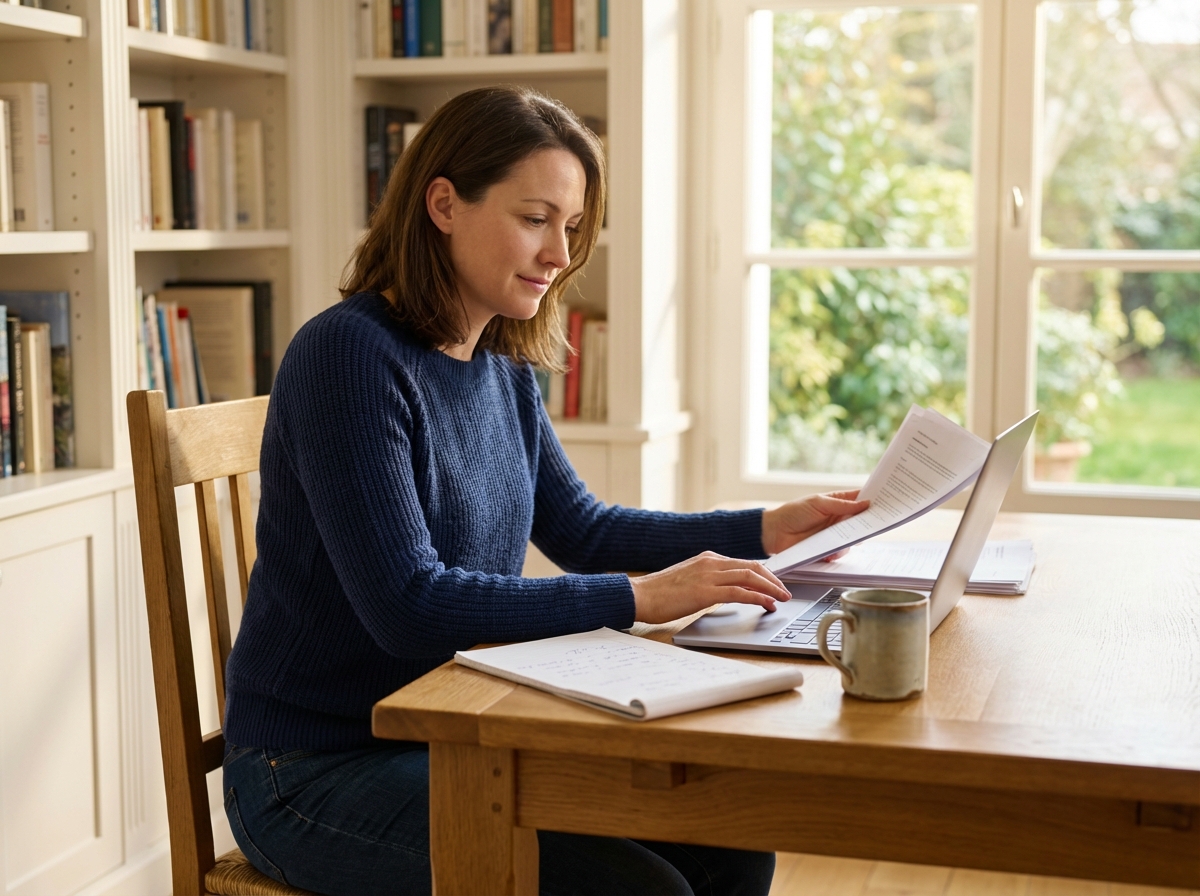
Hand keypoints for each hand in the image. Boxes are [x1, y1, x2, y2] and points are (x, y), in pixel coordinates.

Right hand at [629, 552, 791, 624]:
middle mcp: (710, 562)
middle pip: (752, 566)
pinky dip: (758, 597)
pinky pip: (740, 592)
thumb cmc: (660, 593)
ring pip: (750, 577)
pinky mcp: (706, 591)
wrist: (639, 595)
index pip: (744, 563)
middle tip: (784, 593)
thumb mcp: (689, 580)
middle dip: (773, 580)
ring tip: (782, 599)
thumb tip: (727, 592)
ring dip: (771, 588)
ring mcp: (708, 575)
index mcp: (707, 558)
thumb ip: (709, 581)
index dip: (764, 574)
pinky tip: (767, 604)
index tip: (774, 585)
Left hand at [761, 490, 869, 556]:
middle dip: (869, 523)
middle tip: (876, 524)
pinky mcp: (827, 549)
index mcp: (838, 502)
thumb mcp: (818, 503)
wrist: (774, 532)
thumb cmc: (794, 512)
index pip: (860, 499)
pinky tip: (831, 554)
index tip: (888, 501)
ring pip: (853, 539)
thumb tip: (866, 503)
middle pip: (861, 521)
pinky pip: (840, 552)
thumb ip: (842, 505)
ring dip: (853, 540)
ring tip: (847, 541)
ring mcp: (834, 534)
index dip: (873, 499)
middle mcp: (839, 518)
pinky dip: (838, 553)